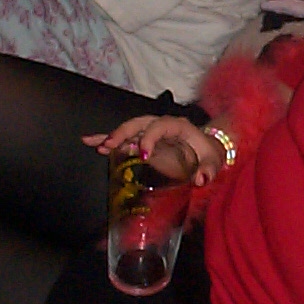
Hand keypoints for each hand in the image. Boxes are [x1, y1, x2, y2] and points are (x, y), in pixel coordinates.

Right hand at [83, 115, 227, 186]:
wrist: (206, 149)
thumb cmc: (208, 153)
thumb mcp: (213, 161)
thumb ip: (209, 170)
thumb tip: (201, 179)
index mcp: (178, 126)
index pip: (160, 126)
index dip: (150, 138)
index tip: (143, 154)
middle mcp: (161, 125)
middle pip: (139, 123)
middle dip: (124, 132)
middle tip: (109, 145)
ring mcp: (150, 132)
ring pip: (129, 129)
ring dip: (112, 136)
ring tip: (96, 145)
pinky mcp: (142, 140)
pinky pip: (123, 138)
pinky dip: (106, 139)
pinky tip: (90, 142)